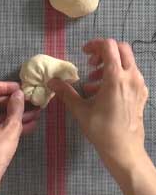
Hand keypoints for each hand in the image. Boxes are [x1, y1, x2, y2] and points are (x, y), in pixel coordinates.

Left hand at [0, 81, 39, 194]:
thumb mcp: (10, 129)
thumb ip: (16, 108)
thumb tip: (19, 94)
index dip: (7, 87)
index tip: (22, 89)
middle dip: (14, 103)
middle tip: (31, 101)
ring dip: (14, 115)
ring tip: (35, 113)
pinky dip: (7, 125)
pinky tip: (27, 125)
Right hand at [49, 39, 155, 194]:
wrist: (124, 149)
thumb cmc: (102, 131)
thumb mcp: (81, 111)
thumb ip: (66, 93)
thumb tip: (52, 82)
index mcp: (116, 77)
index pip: (108, 47)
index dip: (95, 45)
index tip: (84, 53)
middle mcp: (131, 76)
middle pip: (121, 49)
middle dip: (104, 53)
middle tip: (91, 65)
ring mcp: (139, 84)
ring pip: (127, 63)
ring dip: (110, 67)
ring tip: (93, 84)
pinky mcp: (142, 94)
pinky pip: (131, 76)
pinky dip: (118, 77)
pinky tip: (105, 93)